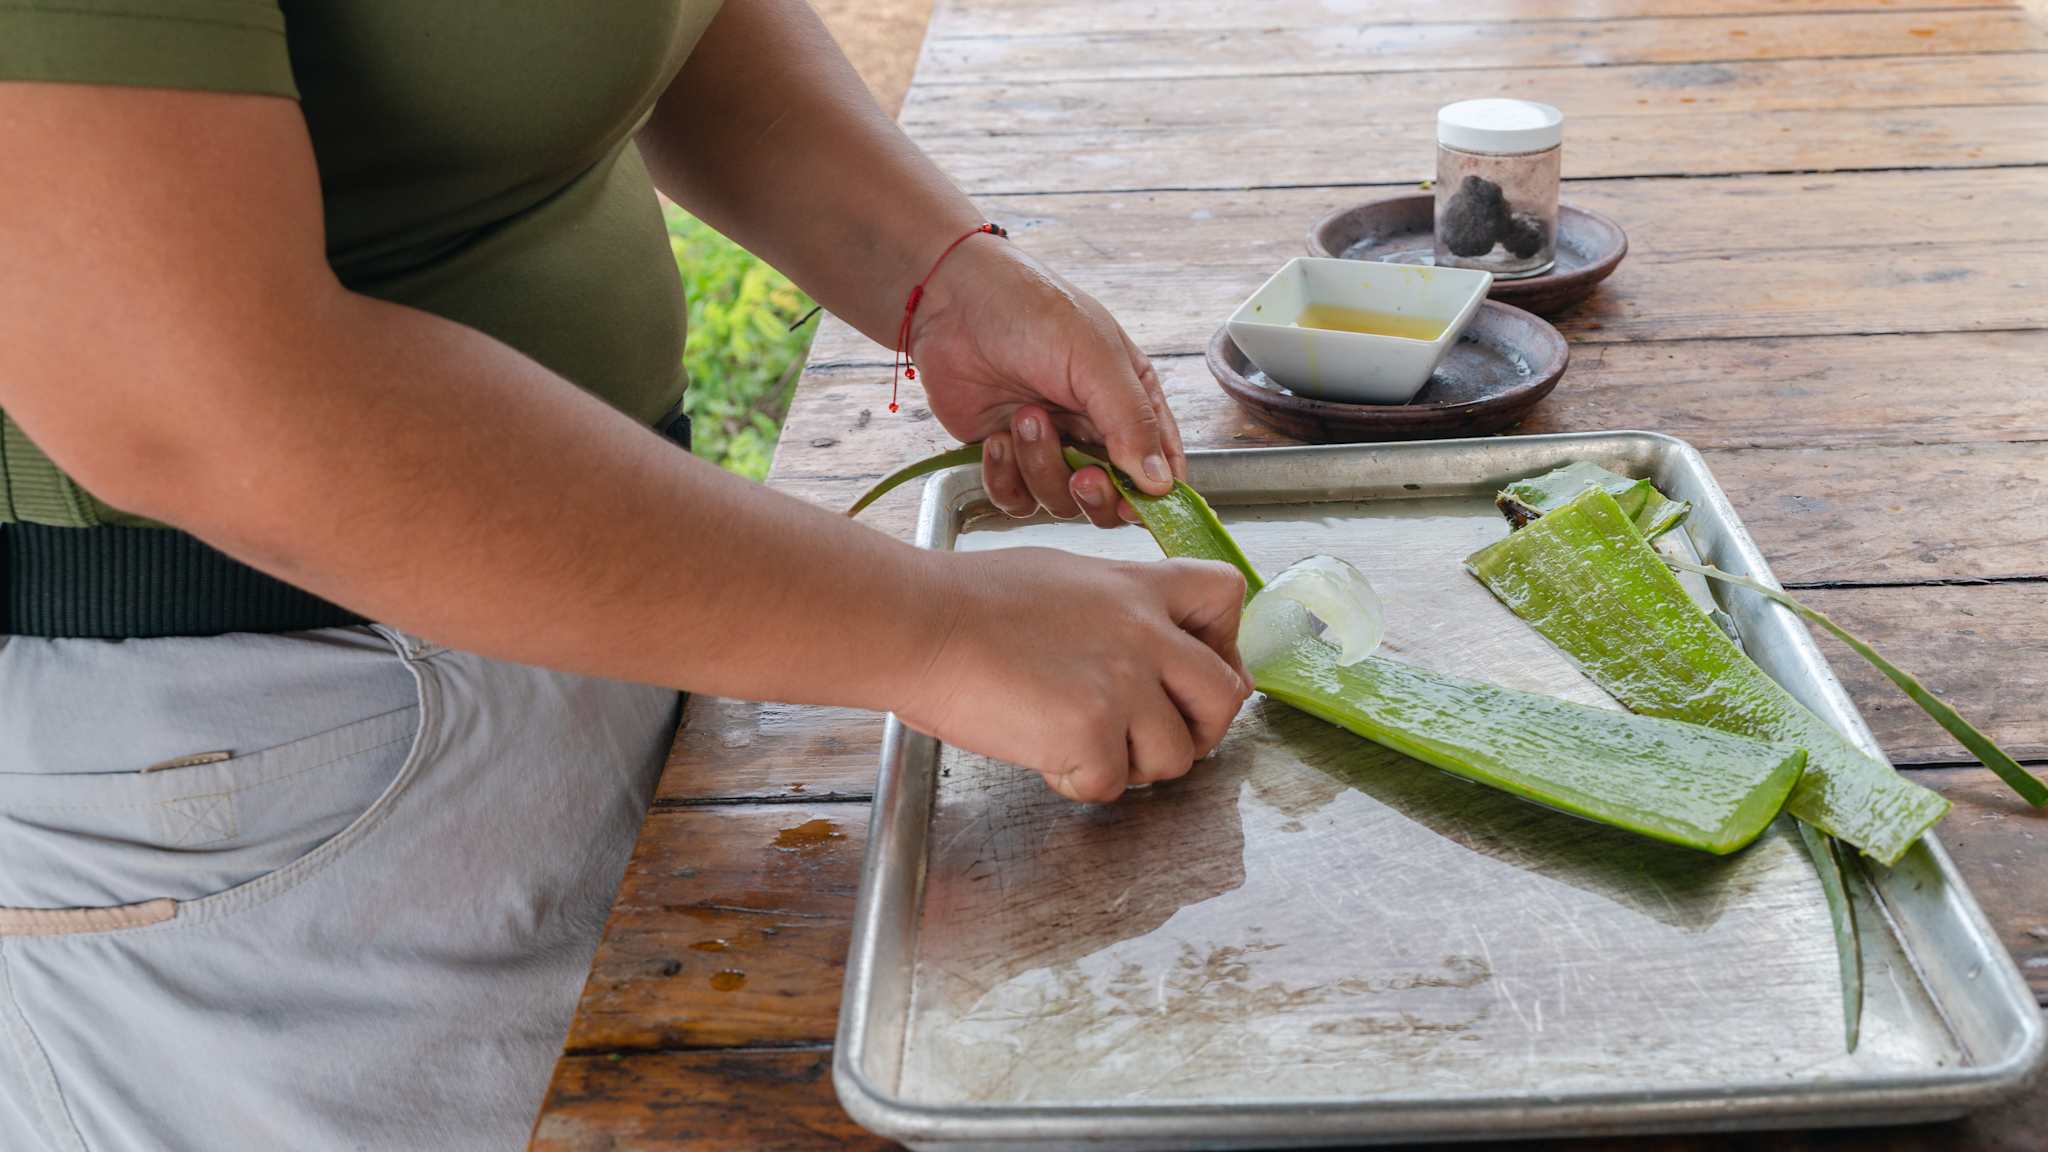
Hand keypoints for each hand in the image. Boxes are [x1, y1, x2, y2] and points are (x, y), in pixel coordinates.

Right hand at [900, 548, 1251, 801]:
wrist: (918, 625)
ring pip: (1177, 756)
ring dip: (1134, 765)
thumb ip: (1114, 611)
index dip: (1224, 642)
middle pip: (1227, 694)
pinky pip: (1111, 786)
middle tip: (1151, 737)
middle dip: (1200, 728)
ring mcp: (1123, 685)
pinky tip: (1042, 754)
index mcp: (1135, 588)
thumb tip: (1136, 648)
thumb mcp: (1061, 578)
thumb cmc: (964, 603)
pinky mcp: (1091, 733)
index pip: (1226, 596)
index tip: (1191, 670)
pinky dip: (1078, 782)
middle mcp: (1143, 634)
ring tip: (1081, 744)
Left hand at [907, 235, 1186, 527]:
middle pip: (1112, 500)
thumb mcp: (1096, 359)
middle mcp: (1094, 430)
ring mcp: (1050, 447)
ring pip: (1060, 501)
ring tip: (1025, 416)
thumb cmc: (1034, 312)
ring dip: (1042, 467)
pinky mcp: (1006, 458)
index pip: (1161, 466)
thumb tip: (1162, 486)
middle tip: (1083, 477)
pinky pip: (1015, 499)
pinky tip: (996, 439)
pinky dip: (1005, 478)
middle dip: (1097, 496)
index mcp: (1132, 401)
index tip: (1138, 506)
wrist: (953, 302)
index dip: (1154, 495)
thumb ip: (1133, 423)